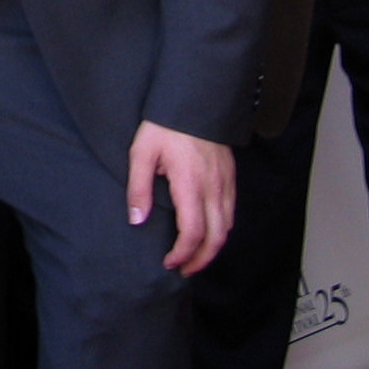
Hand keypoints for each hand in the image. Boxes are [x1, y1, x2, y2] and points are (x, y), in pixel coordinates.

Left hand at [126, 120, 234, 275]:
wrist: (194, 100)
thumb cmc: (165, 124)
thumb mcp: (142, 152)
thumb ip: (139, 188)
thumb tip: (137, 219)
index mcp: (190, 184)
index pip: (193, 232)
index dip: (183, 254)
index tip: (169, 262)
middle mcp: (213, 188)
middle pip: (216, 238)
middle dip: (201, 260)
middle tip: (184, 269)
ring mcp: (225, 182)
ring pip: (227, 227)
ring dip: (213, 247)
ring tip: (195, 257)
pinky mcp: (230, 176)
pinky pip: (231, 211)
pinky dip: (222, 229)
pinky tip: (208, 232)